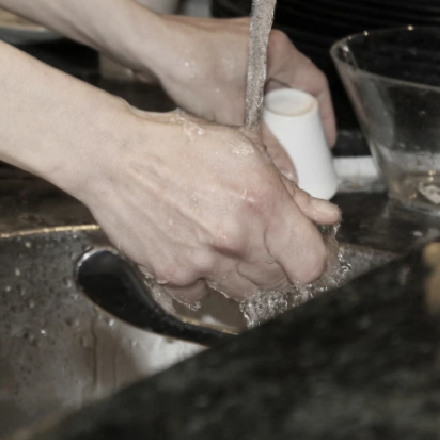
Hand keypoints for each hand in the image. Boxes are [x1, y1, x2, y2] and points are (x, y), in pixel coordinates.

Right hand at [74, 108, 340, 302]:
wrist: (115, 158)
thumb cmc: (174, 145)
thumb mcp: (243, 150)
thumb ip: (290, 191)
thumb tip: (324, 216)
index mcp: (261, 204)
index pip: (311, 263)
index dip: (314, 257)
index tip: (305, 248)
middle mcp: (234, 239)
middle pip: (279, 280)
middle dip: (278, 261)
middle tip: (261, 236)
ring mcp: (201, 262)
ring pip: (244, 291)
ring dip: (244, 273)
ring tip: (226, 241)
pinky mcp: (171, 275)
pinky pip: (202, 295)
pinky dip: (204, 280)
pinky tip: (196, 251)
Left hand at [144, 16, 336, 148]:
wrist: (149, 46)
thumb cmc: (191, 69)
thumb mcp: (234, 115)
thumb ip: (266, 146)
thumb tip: (287, 172)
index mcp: (277, 49)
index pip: (315, 84)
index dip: (323, 115)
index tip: (322, 139)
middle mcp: (263, 38)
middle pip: (291, 82)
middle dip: (293, 115)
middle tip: (294, 143)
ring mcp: (241, 40)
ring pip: (266, 80)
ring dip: (268, 108)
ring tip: (266, 136)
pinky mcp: (219, 46)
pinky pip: (246, 75)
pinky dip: (248, 97)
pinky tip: (239, 119)